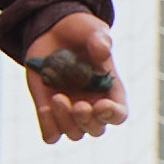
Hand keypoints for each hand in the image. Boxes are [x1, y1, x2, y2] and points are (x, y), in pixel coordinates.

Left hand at [17, 12, 126, 143]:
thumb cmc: (78, 31)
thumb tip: (102, 51)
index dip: (112, 115)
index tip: (100, 105)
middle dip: (86, 121)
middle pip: (96, 130)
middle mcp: (92, 106)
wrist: (50, 31)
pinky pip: (50, 135)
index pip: (119, 115)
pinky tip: (45, 106)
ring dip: (65, 121)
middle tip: (77, 104)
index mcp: (110, 90)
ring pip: (74, 133)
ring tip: (57, 96)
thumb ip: (100, 39)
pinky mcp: (49, 112)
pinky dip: (48, 126)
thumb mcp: (91, 29)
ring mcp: (70, 112)